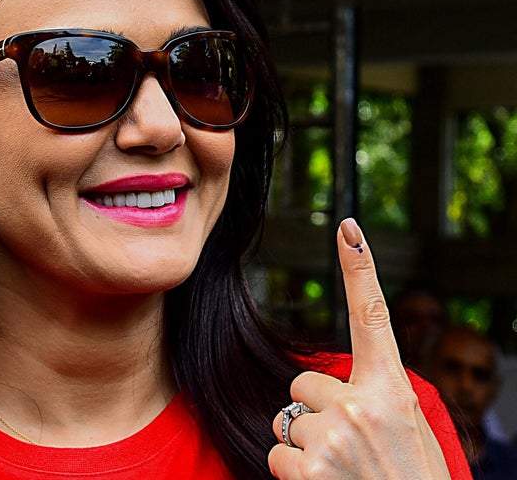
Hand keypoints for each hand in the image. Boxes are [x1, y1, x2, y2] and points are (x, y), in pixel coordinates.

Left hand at [267, 218, 450, 478]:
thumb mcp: (409, 429)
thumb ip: (375, 396)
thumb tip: (324, 383)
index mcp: (392, 390)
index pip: (372, 317)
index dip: (359, 270)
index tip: (348, 229)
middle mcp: (360, 406)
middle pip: (302, 382)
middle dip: (315, 409)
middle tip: (349, 445)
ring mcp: (333, 437)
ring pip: (286, 419)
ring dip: (304, 443)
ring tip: (340, 470)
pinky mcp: (307, 469)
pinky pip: (276, 452)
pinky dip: (291, 471)